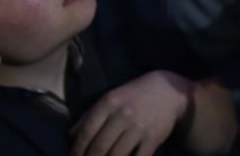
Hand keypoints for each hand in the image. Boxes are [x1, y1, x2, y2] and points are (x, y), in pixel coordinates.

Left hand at [70, 70, 190, 155]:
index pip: (87, 131)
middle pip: (99, 147)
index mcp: (109, 102)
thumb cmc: (133, 96)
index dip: (77, 149)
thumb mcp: (111, 98)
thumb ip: (91, 115)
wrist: (168, 91)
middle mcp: (123, 114)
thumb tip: (71, 136)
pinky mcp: (153, 138)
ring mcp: (139, 127)